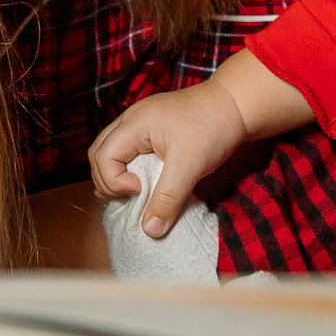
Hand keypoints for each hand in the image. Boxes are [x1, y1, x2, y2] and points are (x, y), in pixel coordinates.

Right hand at [87, 50, 311, 239]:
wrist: (237, 105)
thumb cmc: (213, 127)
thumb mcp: (190, 166)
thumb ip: (168, 199)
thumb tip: (149, 231)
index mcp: (135, 123)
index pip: (102, 156)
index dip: (114, 181)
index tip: (141, 190)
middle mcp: (132, 120)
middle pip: (99, 153)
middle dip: (109, 181)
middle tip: (134, 196)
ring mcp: (140, 123)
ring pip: (111, 151)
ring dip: (118, 175)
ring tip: (138, 192)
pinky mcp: (152, 130)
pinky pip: (127, 150)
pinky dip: (130, 168)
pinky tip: (146, 182)